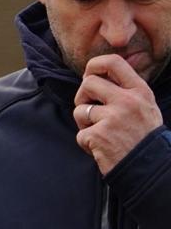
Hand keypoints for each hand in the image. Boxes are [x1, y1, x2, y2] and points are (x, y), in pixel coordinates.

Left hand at [73, 53, 164, 173]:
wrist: (149, 167)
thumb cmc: (143, 136)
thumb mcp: (145, 106)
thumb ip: (127, 89)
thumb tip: (102, 71)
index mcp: (140, 91)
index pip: (113, 62)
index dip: (94, 65)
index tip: (89, 75)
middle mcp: (127, 100)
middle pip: (88, 83)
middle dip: (82, 97)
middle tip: (89, 110)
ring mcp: (113, 117)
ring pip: (79, 109)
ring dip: (83, 123)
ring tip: (99, 133)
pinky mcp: (99, 135)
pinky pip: (80, 133)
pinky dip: (86, 143)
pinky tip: (101, 148)